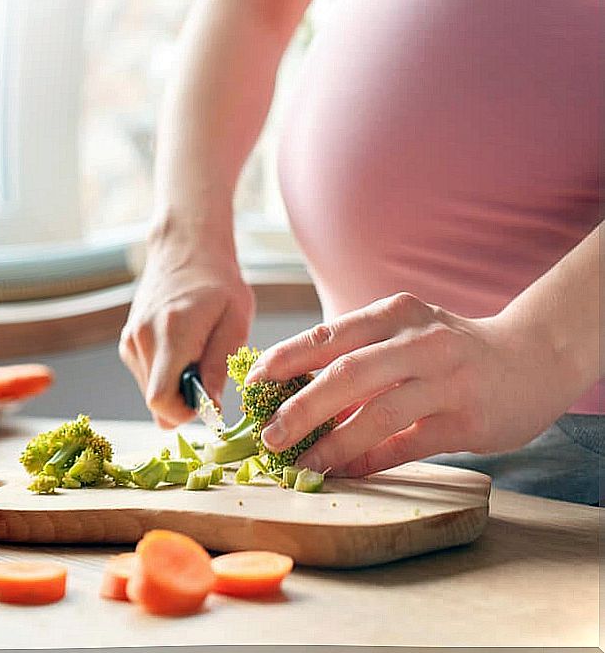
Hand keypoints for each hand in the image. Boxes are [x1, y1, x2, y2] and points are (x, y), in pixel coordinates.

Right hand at [120, 241, 253, 428]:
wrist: (185, 248)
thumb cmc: (218, 282)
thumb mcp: (235, 320)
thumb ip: (219, 365)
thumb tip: (212, 407)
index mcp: (171, 332)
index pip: (161, 398)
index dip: (185, 412)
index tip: (208, 400)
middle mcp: (142, 338)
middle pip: (155, 401)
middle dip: (184, 401)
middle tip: (209, 373)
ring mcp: (130, 340)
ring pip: (150, 392)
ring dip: (177, 387)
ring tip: (197, 355)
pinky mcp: (127, 342)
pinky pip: (146, 377)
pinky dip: (167, 375)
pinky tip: (183, 350)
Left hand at [247, 292, 568, 476]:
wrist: (532, 357)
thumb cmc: (450, 348)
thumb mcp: (404, 333)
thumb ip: (357, 354)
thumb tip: (292, 392)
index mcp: (395, 313)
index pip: (330, 334)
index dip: (287, 358)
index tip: (254, 382)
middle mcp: (420, 341)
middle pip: (347, 374)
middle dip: (301, 407)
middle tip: (269, 435)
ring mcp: (446, 380)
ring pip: (378, 413)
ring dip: (333, 444)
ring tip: (302, 464)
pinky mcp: (466, 419)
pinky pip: (408, 444)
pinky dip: (372, 460)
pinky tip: (345, 472)